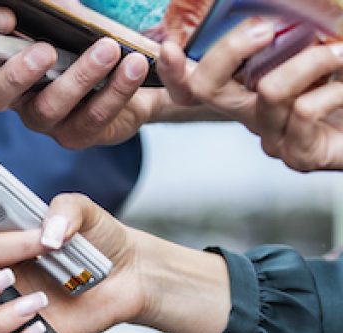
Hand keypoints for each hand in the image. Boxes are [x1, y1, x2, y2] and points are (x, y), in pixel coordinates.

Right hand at [0, 7, 173, 147]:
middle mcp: (17, 92)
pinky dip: (116, 89)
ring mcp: (44, 116)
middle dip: (16, 73)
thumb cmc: (92, 38)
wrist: (138, 70)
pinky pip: (92, 117)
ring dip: (79, 76)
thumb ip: (50, 5)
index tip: (7, 18)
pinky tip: (133, 66)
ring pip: (48, 107)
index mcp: (4, 57)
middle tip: (45, 51)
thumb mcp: (67, 14)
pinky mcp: (76, 133)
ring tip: (107, 49)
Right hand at [0, 194, 231, 332]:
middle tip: (3, 282)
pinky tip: (41, 331)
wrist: (132, 273)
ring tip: (37, 305)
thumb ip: (64, 210)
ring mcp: (12, 314)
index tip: (44, 243)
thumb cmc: (101, 240)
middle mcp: (0, 284)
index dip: (8, 248)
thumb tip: (48, 233)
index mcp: (3, 251)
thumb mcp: (84, 211)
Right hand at [159, 20, 342, 170]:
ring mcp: (272, 136)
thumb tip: (271, 11)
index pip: (193, 82)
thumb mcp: (317, 46)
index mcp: (247, 89)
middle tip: (264, 29)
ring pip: (268, 90)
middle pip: (205, 88)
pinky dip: (334, 89)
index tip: (171, 47)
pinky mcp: (298, 154)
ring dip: (313, 59)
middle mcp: (251, 113)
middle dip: (229, 50)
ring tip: (341, 52)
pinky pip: (303, 111)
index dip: (172, 71)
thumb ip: (293, 31)